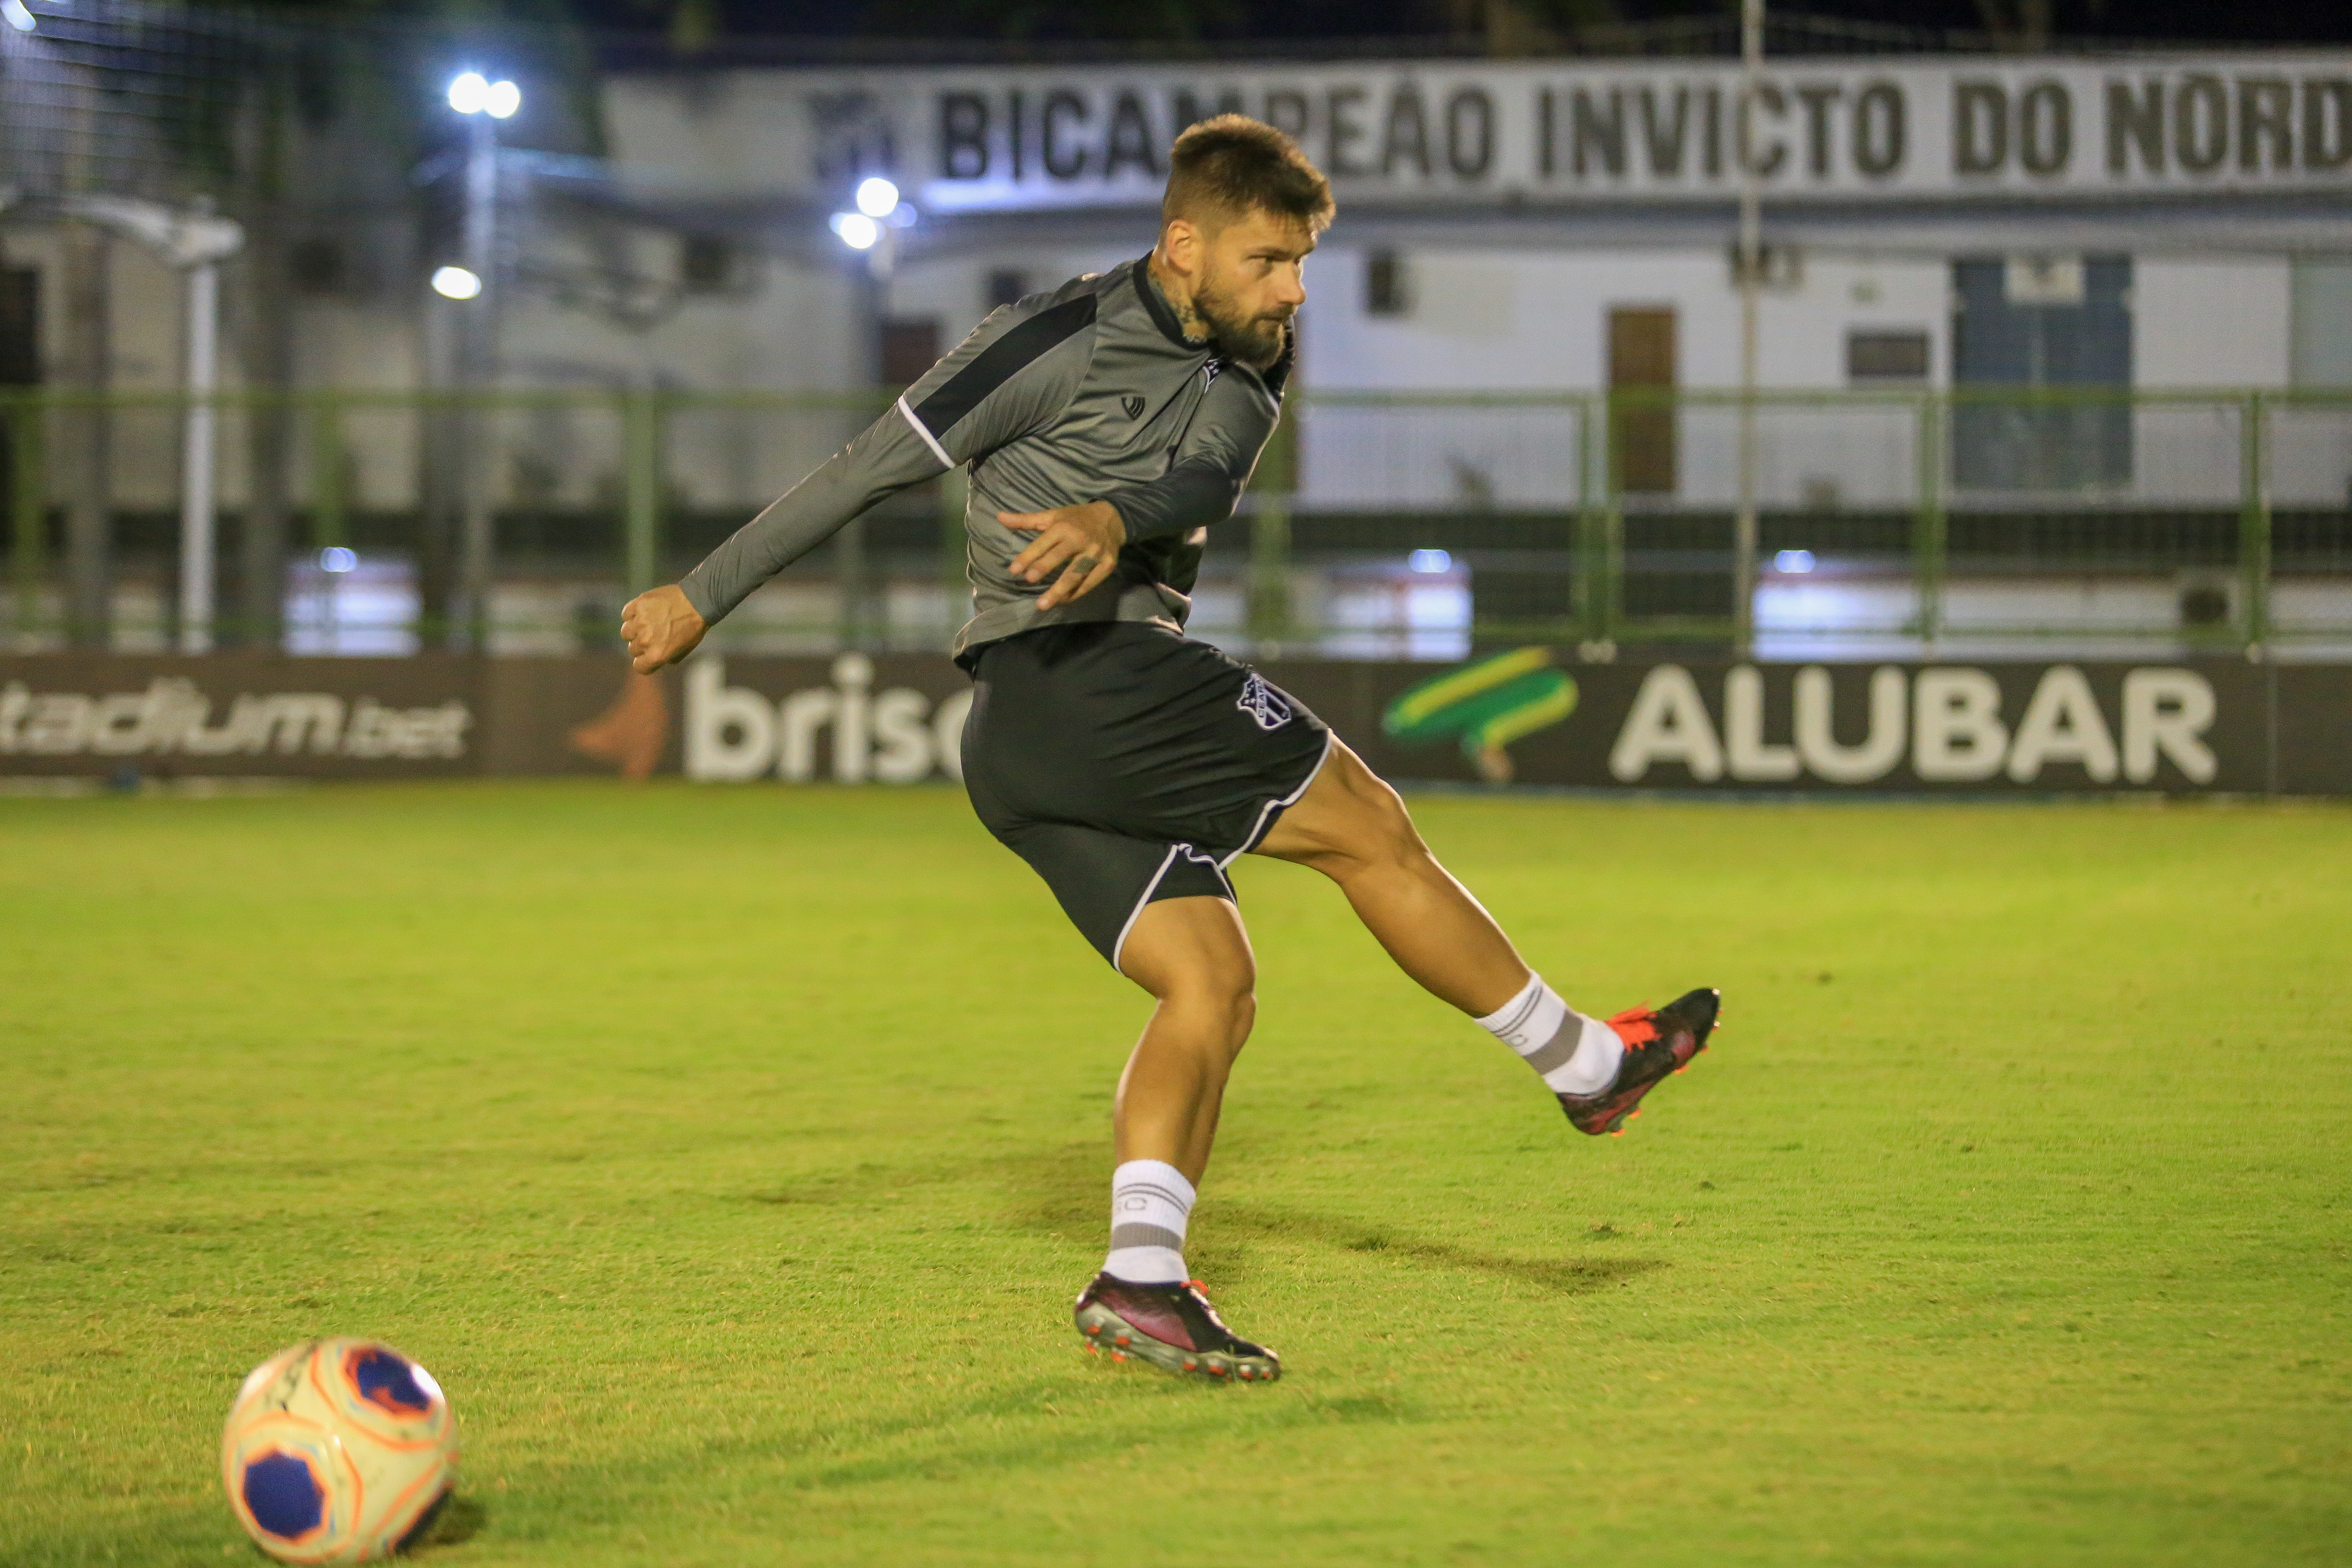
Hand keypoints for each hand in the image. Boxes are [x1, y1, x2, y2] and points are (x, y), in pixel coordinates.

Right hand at [620, 584, 707, 673]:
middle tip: (652, 635)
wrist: (698, 601)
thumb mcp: (684, 649)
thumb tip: (655, 659)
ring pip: (626, 633)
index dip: (643, 662)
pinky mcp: (638, 605)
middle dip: (641, 645)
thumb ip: (666, 658)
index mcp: (657, 655)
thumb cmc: (694, 627)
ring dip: (634, 630)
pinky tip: (642, 612)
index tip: (647, 656)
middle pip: (632, 649)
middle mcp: (646, 640)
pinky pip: (626, 615)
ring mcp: (640, 622)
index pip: (638, 666)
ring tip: (646, 623)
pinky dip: (632, 614)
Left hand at [1001, 501, 1126, 610]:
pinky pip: (1090, 583)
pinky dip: (1076, 593)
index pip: (1043, 543)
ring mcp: (1095, 553)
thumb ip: (1026, 520)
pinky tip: (1063, 601)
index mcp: (1064, 527)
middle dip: (1044, 568)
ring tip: (1043, 605)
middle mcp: (1080, 539)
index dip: (1028, 556)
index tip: (1014, 570)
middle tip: (1029, 580)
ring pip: (1076, 574)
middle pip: (1060, 556)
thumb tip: (999, 517)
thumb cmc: (1076, 518)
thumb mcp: (1052, 515)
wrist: (1113, 518)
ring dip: (1059, 590)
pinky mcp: (1107, 565)